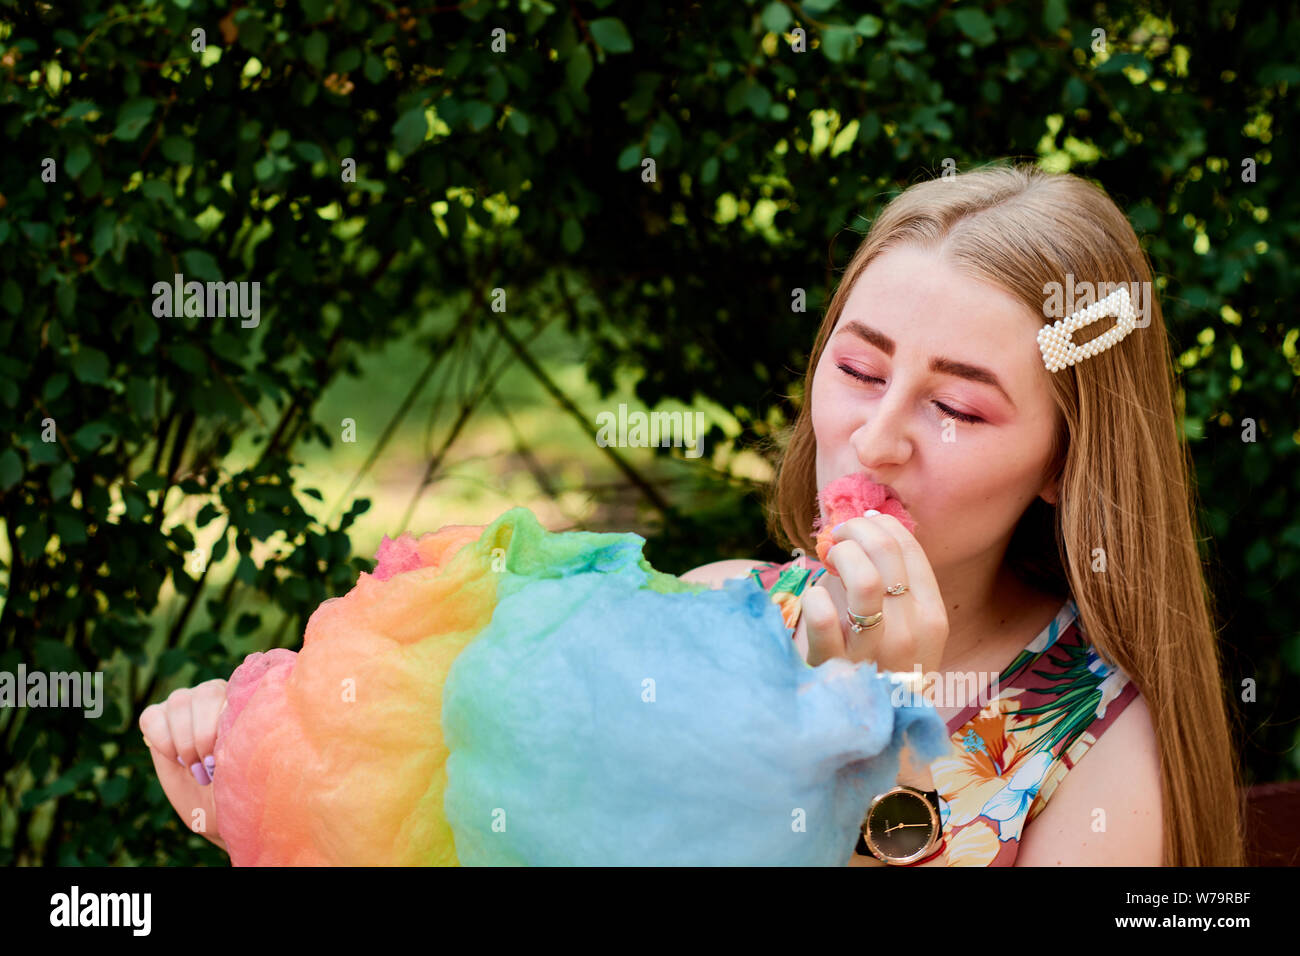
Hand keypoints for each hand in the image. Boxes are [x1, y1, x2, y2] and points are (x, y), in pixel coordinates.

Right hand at [138, 678, 228, 851]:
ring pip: (178, 702)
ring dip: (184, 740)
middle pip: (206, 694)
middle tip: (208, 767)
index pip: (235, 695)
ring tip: (194, 767)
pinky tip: (176, 760)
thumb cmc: (236, 786)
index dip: (227, 726)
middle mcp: (213, 693)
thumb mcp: (247, 770)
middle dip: (205, 735)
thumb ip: (244, 747)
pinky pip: (152, 717)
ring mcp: (184, 702)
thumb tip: (236, 735)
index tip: (224, 758)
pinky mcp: (157, 716)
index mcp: (243, 700)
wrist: (213, 807)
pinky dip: (162, 741)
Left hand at [801, 511, 948, 675]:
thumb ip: (892, 580)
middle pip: (886, 552)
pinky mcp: (835, 667)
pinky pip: (823, 617)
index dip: (878, 524)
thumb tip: (871, 520)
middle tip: (837, 536)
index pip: (909, 548)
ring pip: (864, 579)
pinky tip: (813, 600)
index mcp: (932, 617)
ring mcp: (874, 653)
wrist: (867, 728)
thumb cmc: (878, 664)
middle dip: (855, 530)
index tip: (858, 527)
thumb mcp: (903, 627)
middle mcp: (911, 633)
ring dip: (840, 555)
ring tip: (827, 558)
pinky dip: (813, 598)